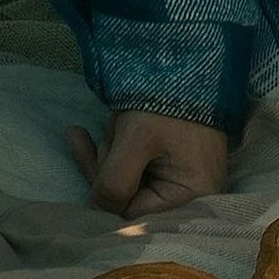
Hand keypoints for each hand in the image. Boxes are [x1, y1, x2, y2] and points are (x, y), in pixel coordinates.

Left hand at [69, 108, 230, 218]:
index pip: (133, 212)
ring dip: (110, 155)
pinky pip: (136, 171)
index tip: (95, 152)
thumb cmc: (168, 105)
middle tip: (88, 136)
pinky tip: (83, 134)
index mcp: (193, 199)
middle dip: (108, 167)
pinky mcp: (173, 169)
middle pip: (131, 200)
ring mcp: (184, 184)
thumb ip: (112, 182)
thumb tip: (95, 212)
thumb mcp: (135, 141)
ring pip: (130, 184)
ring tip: (112, 123)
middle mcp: (194, 200)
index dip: (107, 188)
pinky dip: (115, 152)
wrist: (191, 65)